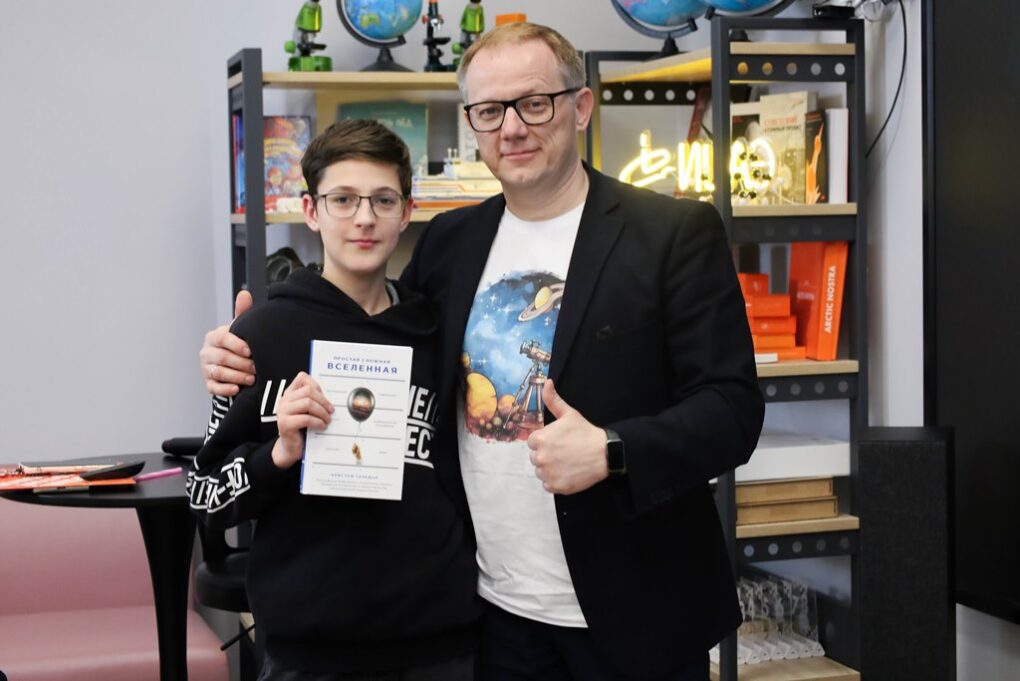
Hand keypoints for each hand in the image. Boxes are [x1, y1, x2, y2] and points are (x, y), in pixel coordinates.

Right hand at [200, 290, 255, 395]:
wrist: (233, 366)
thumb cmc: (238, 345)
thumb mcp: (240, 330)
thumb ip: (242, 313)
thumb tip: (245, 294)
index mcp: (214, 337)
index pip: (222, 338)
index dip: (235, 344)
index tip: (250, 350)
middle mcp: (207, 352)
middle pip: (222, 357)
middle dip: (241, 364)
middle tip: (257, 368)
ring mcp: (206, 368)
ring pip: (219, 372)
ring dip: (236, 376)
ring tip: (252, 379)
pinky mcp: (208, 384)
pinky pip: (214, 387)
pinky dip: (225, 389)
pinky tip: (237, 389)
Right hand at [271, 372, 333, 468]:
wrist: (291, 447)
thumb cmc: (302, 427)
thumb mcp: (308, 410)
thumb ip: (313, 400)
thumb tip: (331, 395)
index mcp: (290, 393)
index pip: (302, 378)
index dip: (316, 385)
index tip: (324, 396)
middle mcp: (284, 400)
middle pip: (308, 391)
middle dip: (323, 401)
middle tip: (331, 411)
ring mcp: (283, 411)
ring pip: (308, 403)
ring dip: (322, 412)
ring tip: (327, 419)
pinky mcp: (285, 424)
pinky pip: (306, 418)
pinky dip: (318, 422)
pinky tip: (322, 426)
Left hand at [527, 379, 608, 494]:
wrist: (605, 453)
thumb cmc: (586, 432)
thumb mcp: (569, 413)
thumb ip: (553, 399)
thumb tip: (546, 382)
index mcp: (540, 439)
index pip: (533, 443)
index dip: (545, 441)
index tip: (558, 441)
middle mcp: (541, 458)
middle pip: (536, 457)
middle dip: (547, 455)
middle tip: (564, 451)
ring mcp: (548, 474)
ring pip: (541, 472)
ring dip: (550, 468)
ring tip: (566, 462)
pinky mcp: (556, 487)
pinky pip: (548, 484)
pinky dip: (555, 480)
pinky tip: (567, 472)